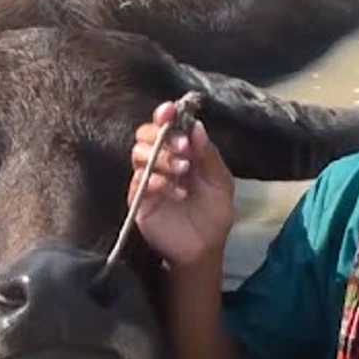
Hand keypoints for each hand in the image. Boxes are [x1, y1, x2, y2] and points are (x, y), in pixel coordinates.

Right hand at [129, 101, 234, 267]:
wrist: (205, 248)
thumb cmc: (214, 213)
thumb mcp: (220, 182)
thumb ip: (208, 155)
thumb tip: (196, 127)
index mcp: (181, 152)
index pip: (165, 126)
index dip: (164, 115)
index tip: (169, 110)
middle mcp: (161, 161)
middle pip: (145, 135)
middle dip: (163, 137)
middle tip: (184, 149)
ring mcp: (148, 180)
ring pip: (139, 154)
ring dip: (162, 158)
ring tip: (182, 172)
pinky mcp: (139, 200)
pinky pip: (138, 182)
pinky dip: (156, 181)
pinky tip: (174, 192)